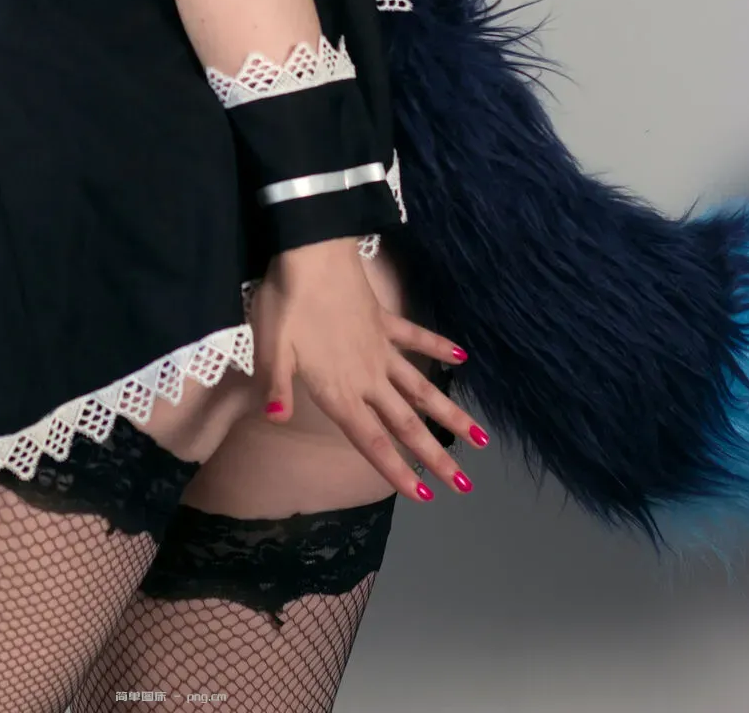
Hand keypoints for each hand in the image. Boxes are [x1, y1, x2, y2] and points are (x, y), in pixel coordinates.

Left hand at [251, 238, 487, 503]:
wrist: (313, 252)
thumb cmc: (287, 301)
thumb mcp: (270, 345)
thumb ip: (276, 384)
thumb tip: (275, 418)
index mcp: (339, 389)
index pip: (371, 440)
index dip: (396, 470)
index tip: (425, 496)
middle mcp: (367, 376)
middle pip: (406, 423)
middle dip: (434, 455)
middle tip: (465, 483)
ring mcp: (381, 347)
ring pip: (421, 387)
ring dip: (448, 413)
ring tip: (479, 437)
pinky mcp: (385, 320)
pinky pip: (416, 337)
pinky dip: (439, 346)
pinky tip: (461, 358)